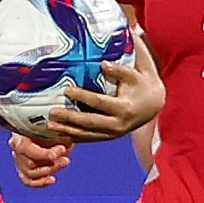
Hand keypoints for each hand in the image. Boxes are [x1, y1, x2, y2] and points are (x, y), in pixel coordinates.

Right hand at [12, 133, 70, 186]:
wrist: (54, 130)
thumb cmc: (53, 126)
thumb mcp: (56, 128)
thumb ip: (57, 137)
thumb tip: (61, 147)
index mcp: (19, 134)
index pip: (24, 148)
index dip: (41, 154)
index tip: (55, 156)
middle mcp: (16, 148)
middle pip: (28, 163)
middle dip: (49, 162)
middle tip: (64, 157)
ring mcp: (19, 160)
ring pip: (30, 173)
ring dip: (49, 170)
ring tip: (64, 162)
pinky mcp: (24, 171)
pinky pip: (29, 181)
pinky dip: (41, 182)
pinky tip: (52, 180)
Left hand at [42, 55, 159, 142]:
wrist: (154, 103)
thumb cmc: (142, 83)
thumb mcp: (136, 73)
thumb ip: (120, 69)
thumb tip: (103, 64)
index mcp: (124, 108)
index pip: (99, 103)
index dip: (82, 96)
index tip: (66, 90)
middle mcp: (119, 124)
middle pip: (90, 122)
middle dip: (70, 118)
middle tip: (52, 112)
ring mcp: (114, 133)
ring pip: (88, 134)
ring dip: (68, 130)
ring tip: (50, 125)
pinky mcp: (109, 136)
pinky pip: (89, 138)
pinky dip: (74, 138)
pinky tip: (59, 135)